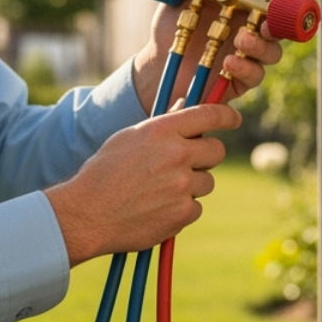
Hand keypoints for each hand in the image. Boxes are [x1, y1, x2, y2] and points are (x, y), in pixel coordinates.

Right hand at [45, 102, 241, 264]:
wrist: (87, 214)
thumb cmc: (104, 172)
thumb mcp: (129, 139)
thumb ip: (162, 125)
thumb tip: (185, 106)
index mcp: (162, 131)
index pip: (209, 114)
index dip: (227, 116)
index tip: (234, 119)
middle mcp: (176, 155)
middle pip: (216, 151)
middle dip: (205, 157)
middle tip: (187, 164)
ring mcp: (182, 186)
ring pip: (206, 182)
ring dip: (191, 186)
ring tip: (159, 191)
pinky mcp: (182, 213)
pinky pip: (195, 207)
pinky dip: (181, 210)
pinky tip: (156, 209)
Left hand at [132, 0, 284, 112]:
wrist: (160, 62)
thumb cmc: (176, 24)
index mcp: (245, 1)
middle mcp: (253, 26)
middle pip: (284, 21)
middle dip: (286, 18)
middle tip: (272, 14)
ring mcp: (251, 53)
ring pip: (274, 50)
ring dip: (262, 45)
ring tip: (241, 39)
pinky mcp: (243, 77)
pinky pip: (255, 75)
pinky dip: (245, 68)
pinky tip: (229, 61)